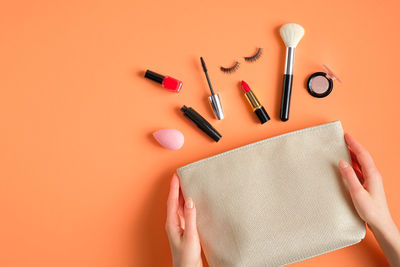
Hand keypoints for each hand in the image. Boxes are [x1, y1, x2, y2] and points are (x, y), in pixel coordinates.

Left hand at [165, 174, 201, 266]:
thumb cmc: (186, 256)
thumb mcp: (190, 235)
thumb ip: (190, 217)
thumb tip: (189, 200)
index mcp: (172, 223)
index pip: (171, 201)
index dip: (173, 188)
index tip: (175, 176)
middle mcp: (173, 223)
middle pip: (173, 202)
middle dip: (176, 188)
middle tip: (181, 176)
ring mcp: (178, 226)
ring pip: (178, 206)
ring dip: (181, 195)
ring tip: (186, 184)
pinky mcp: (185, 230)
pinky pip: (184, 212)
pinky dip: (187, 204)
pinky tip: (191, 202)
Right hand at [338, 133, 399, 265]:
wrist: (380, 223)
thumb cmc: (370, 210)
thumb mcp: (357, 193)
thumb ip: (349, 176)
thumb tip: (342, 162)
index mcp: (372, 174)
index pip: (362, 154)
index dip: (354, 144)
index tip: (346, 135)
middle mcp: (373, 175)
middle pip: (362, 156)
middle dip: (353, 146)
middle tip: (344, 139)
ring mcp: (371, 180)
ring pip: (361, 163)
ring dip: (353, 154)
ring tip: (343, 149)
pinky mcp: (368, 185)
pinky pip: (359, 170)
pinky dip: (352, 164)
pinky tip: (346, 165)